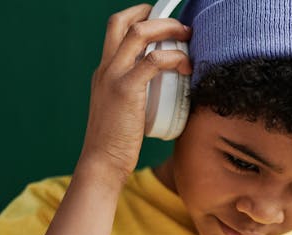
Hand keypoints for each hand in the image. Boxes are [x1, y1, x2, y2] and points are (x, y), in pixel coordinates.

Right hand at [79, 4, 191, 183]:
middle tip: (180, 27)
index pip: (116, 29)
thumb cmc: (118, 141)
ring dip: (168, 29)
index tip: (164, 25)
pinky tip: (186, 67)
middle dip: (155, 16)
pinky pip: (153, 61)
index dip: (139, 17)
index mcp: (105, 71)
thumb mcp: (122, 109)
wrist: (103, 161)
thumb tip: (164, 89)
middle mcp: (106, 68)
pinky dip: (174, 58)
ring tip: (188, 39)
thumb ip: (135, 94)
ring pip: (139, 34)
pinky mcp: (126, 90)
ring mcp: (113, 76)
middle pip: (124, 22)